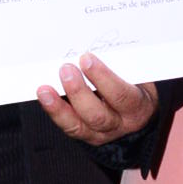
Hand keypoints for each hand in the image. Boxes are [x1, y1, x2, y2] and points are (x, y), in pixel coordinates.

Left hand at [37, 54, 156, 145]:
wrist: (138, 115)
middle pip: (97, 115)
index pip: (121, 95)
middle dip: (78, 92)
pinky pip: (68, 126)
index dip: (103, 78)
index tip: (86, 58)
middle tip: (65, 69)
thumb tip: (91, 48)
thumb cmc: (136, 87)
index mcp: (137, 106)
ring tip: (44, 89)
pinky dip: (54, 111)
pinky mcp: (85, 135)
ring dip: (59, 106)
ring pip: (78, 125)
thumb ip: (120, 66)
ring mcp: (101, 133)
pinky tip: (44, 97)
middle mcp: (119, 124)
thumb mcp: (138, 76)